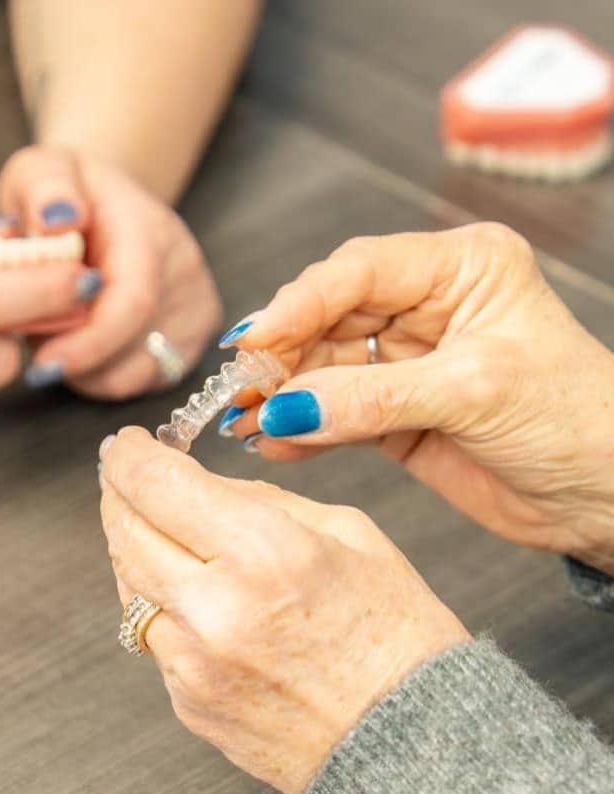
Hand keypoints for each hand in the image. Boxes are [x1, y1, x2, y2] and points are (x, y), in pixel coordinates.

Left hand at [0, 146, 222, 398]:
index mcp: (152, 233)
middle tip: (34, 344)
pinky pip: (144, 382)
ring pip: (138, 375)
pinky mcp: (192, 341)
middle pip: (135, 349)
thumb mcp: (42, 169)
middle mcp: (186, 274)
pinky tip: (84, 345)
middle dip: (78, 361)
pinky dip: (105, 376)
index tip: (43, 364)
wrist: (109, 202)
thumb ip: (45, 189)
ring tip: (59, 334)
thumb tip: (57, 223)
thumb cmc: (66, 192)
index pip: (133, 303)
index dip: (91, 344)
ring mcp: (196, 310)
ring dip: (88, 372)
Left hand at [100, 427, 468, 793]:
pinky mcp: (188, 701)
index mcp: (262, 552)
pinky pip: (151, 633)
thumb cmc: (395, 634)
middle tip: (127, 472)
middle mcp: (215, 610)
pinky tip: (187, 587)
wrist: (409, 739)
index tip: (128, 443)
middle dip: (118, 490)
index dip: (129, 453)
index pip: (156, 483)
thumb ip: (260, 500)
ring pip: (125, 582)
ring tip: (156, 523)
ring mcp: (193, 664)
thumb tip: (200, 485)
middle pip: (123, 529)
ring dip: (130, 541)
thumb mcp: (345, 532)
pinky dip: (157, 598)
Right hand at [223, 223, 613, 572]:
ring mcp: (407, 361)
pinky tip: (274, 444)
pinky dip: (304, 430)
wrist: (610, 498)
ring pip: (325, 368)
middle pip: (331, 318)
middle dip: (284, 354)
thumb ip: (373, 398)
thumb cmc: (579, 421)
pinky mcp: (395, 411)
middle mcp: (428, 306)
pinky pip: (335, 413)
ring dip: (285, 397)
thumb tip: (284, 408)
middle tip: (241, 388)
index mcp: (460, 269)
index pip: (359, 271)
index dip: (300, 303)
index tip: (254, 341)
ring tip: (245, 422)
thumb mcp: (474, 393)